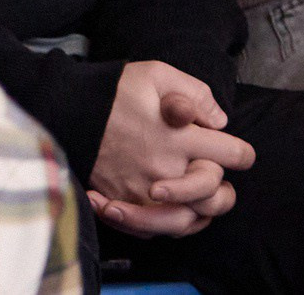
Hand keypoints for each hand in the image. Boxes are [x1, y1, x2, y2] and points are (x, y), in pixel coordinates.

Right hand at [86, 62, 254, 237]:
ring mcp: (144, 191)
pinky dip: (165, 224)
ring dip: (198, 210)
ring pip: (190, 220)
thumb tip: (219, 121)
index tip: (234, 150)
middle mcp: (167, 169)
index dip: (240, 152)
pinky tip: (166, 209)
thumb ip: (195, 93)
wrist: (63, 109)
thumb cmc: (110, 90)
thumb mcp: (155, 74)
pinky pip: (155, 229)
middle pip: (218, 196)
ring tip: (194, 199)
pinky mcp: (123, 203)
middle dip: (222, 187)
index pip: (234, 155)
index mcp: (180, 137)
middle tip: (211, 175)